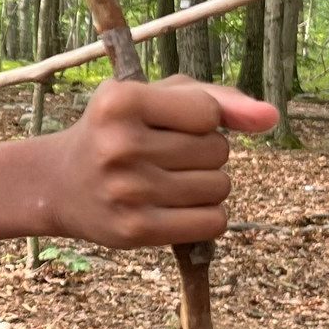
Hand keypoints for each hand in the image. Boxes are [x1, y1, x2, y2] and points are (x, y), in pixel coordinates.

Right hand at [45, 77, 276, 248]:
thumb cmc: (118, 130)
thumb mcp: (156, 98)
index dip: (203, 120)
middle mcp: (120, 145)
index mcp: (120, 101)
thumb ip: (217, 99)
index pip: (208, 113)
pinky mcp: (135, 231)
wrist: (58, 183)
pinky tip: (178, 208)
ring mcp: (127, 191)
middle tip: (165, 155)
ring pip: (220, 188)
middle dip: (205, 153)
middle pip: (218, 152)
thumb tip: (271, 118)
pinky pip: (212, 223)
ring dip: (207, 185)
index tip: (170, 124)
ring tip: (168, 180)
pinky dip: (207, 216)